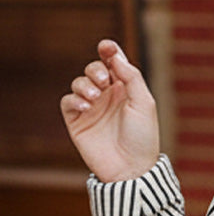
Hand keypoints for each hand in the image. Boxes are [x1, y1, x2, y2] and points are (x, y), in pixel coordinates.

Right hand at [60, 40, 159, 182]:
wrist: (131, 169)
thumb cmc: (143, 138)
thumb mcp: (144, 104)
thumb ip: (131, 77)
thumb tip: (115, 55)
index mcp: (126, 90)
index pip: (114, 63)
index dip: (109, 50)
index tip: (106, 46)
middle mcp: (108, 97)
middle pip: (94, 69)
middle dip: (96, 69)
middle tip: (104, 82)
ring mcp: (91, 109)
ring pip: (79, 82)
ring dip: (85, 84)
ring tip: (95, 98)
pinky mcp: (77, 122)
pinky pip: (68, 101)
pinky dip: (74, 99)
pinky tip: (86, 106)